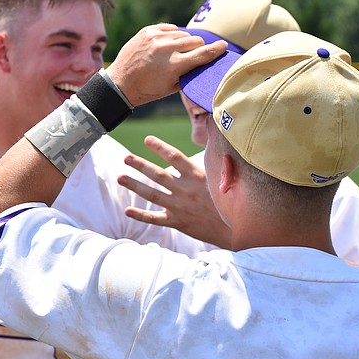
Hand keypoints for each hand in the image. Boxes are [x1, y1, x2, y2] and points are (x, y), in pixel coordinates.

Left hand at [107, 24, 227, 106]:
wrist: (120, 83)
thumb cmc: (148, 89)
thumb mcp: (173, 87)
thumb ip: (191, 72)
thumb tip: (206, 61)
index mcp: (175, 65)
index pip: (204, 53)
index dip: (217, 49)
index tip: (223, 46)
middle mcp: (167, 48)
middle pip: (196, 41)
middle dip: (197, 48)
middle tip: (190, 57)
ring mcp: (156, 37)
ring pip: (183, 34)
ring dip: (183, 43)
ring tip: (174, 53)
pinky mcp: (148, 31)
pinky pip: (170, 28)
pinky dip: (171, 35)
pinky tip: (165, 45)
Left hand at [117, 135, 231, 247]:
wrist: (237, 227)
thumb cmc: (230, 198)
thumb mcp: (222, 175)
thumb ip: (211, 157)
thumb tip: (211, 131)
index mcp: (197, 176)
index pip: (175, 157)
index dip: (160, 148)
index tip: (147, 139)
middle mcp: (186, 190)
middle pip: (159, 175)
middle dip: (140, 165)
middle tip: (126, 157)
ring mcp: (181, 206)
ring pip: (153, 194)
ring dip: (135, 185)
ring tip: (120, 177)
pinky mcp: (178, 222)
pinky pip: (156, 219)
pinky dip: (141, 215)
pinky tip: (127, 211)